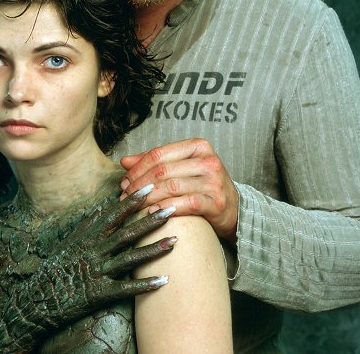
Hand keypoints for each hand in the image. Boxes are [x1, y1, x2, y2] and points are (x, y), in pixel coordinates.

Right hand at [0, 185, 176, 351]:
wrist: (38, 299)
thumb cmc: (56, 267)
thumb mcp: (70, 240)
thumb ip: (88, 223)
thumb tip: (103, 205)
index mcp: (87, 235)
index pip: (114, 213)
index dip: (133, 200)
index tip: (151, 185)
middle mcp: (93, 250)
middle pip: (127, 232)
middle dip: (150, 219)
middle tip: (172, 207)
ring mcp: (97, 271)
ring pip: (130, 257)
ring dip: (154, 249)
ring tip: (176, 240)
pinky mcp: (99, 293)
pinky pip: (126, 288)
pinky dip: (145, 285)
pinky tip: (164, 281)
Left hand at [120, 139, 239, 244]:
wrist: (235, 209)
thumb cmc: (203, 186)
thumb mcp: (182, 168)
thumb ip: (155, 163)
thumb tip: (125, 161)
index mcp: (198, 146)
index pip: (159, 154)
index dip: (137, 168)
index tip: (124, 180)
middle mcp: (208, 161)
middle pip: (163, 170)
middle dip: (139, 184)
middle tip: (125, 195)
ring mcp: (214, 182)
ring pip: (171, 187)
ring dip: (147, 198)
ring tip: (133, 205)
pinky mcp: (217, 203)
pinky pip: (186, 203)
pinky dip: (166, 208)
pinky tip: (153, 213)